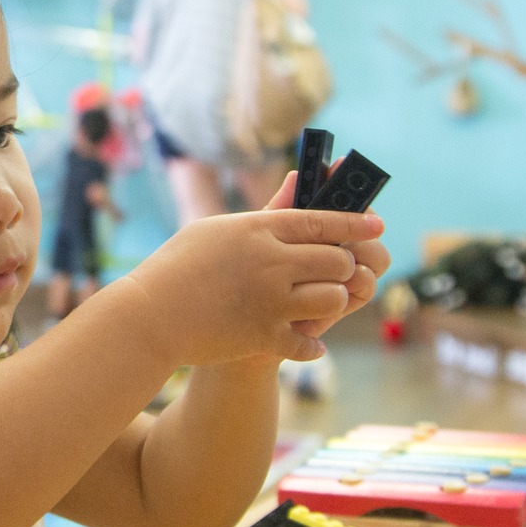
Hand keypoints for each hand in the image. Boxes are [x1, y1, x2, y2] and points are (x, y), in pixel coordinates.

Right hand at [122, 172, 384, 365]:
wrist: (148, 317)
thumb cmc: (175, 268)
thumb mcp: (215, 228)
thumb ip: (262, 211)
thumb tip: (295, 182)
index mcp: (259, 229)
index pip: (322, 221)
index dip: (355, 223)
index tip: (377, 226)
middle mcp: (270, 262)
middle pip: (336, 260)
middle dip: (344, 267)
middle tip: (339, 272)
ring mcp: (269, 300)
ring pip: (332, 299)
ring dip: (331, 303)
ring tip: (320, 305)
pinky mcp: (263, 336)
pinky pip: (308, 342)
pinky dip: (311, 344)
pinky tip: (310, 344)